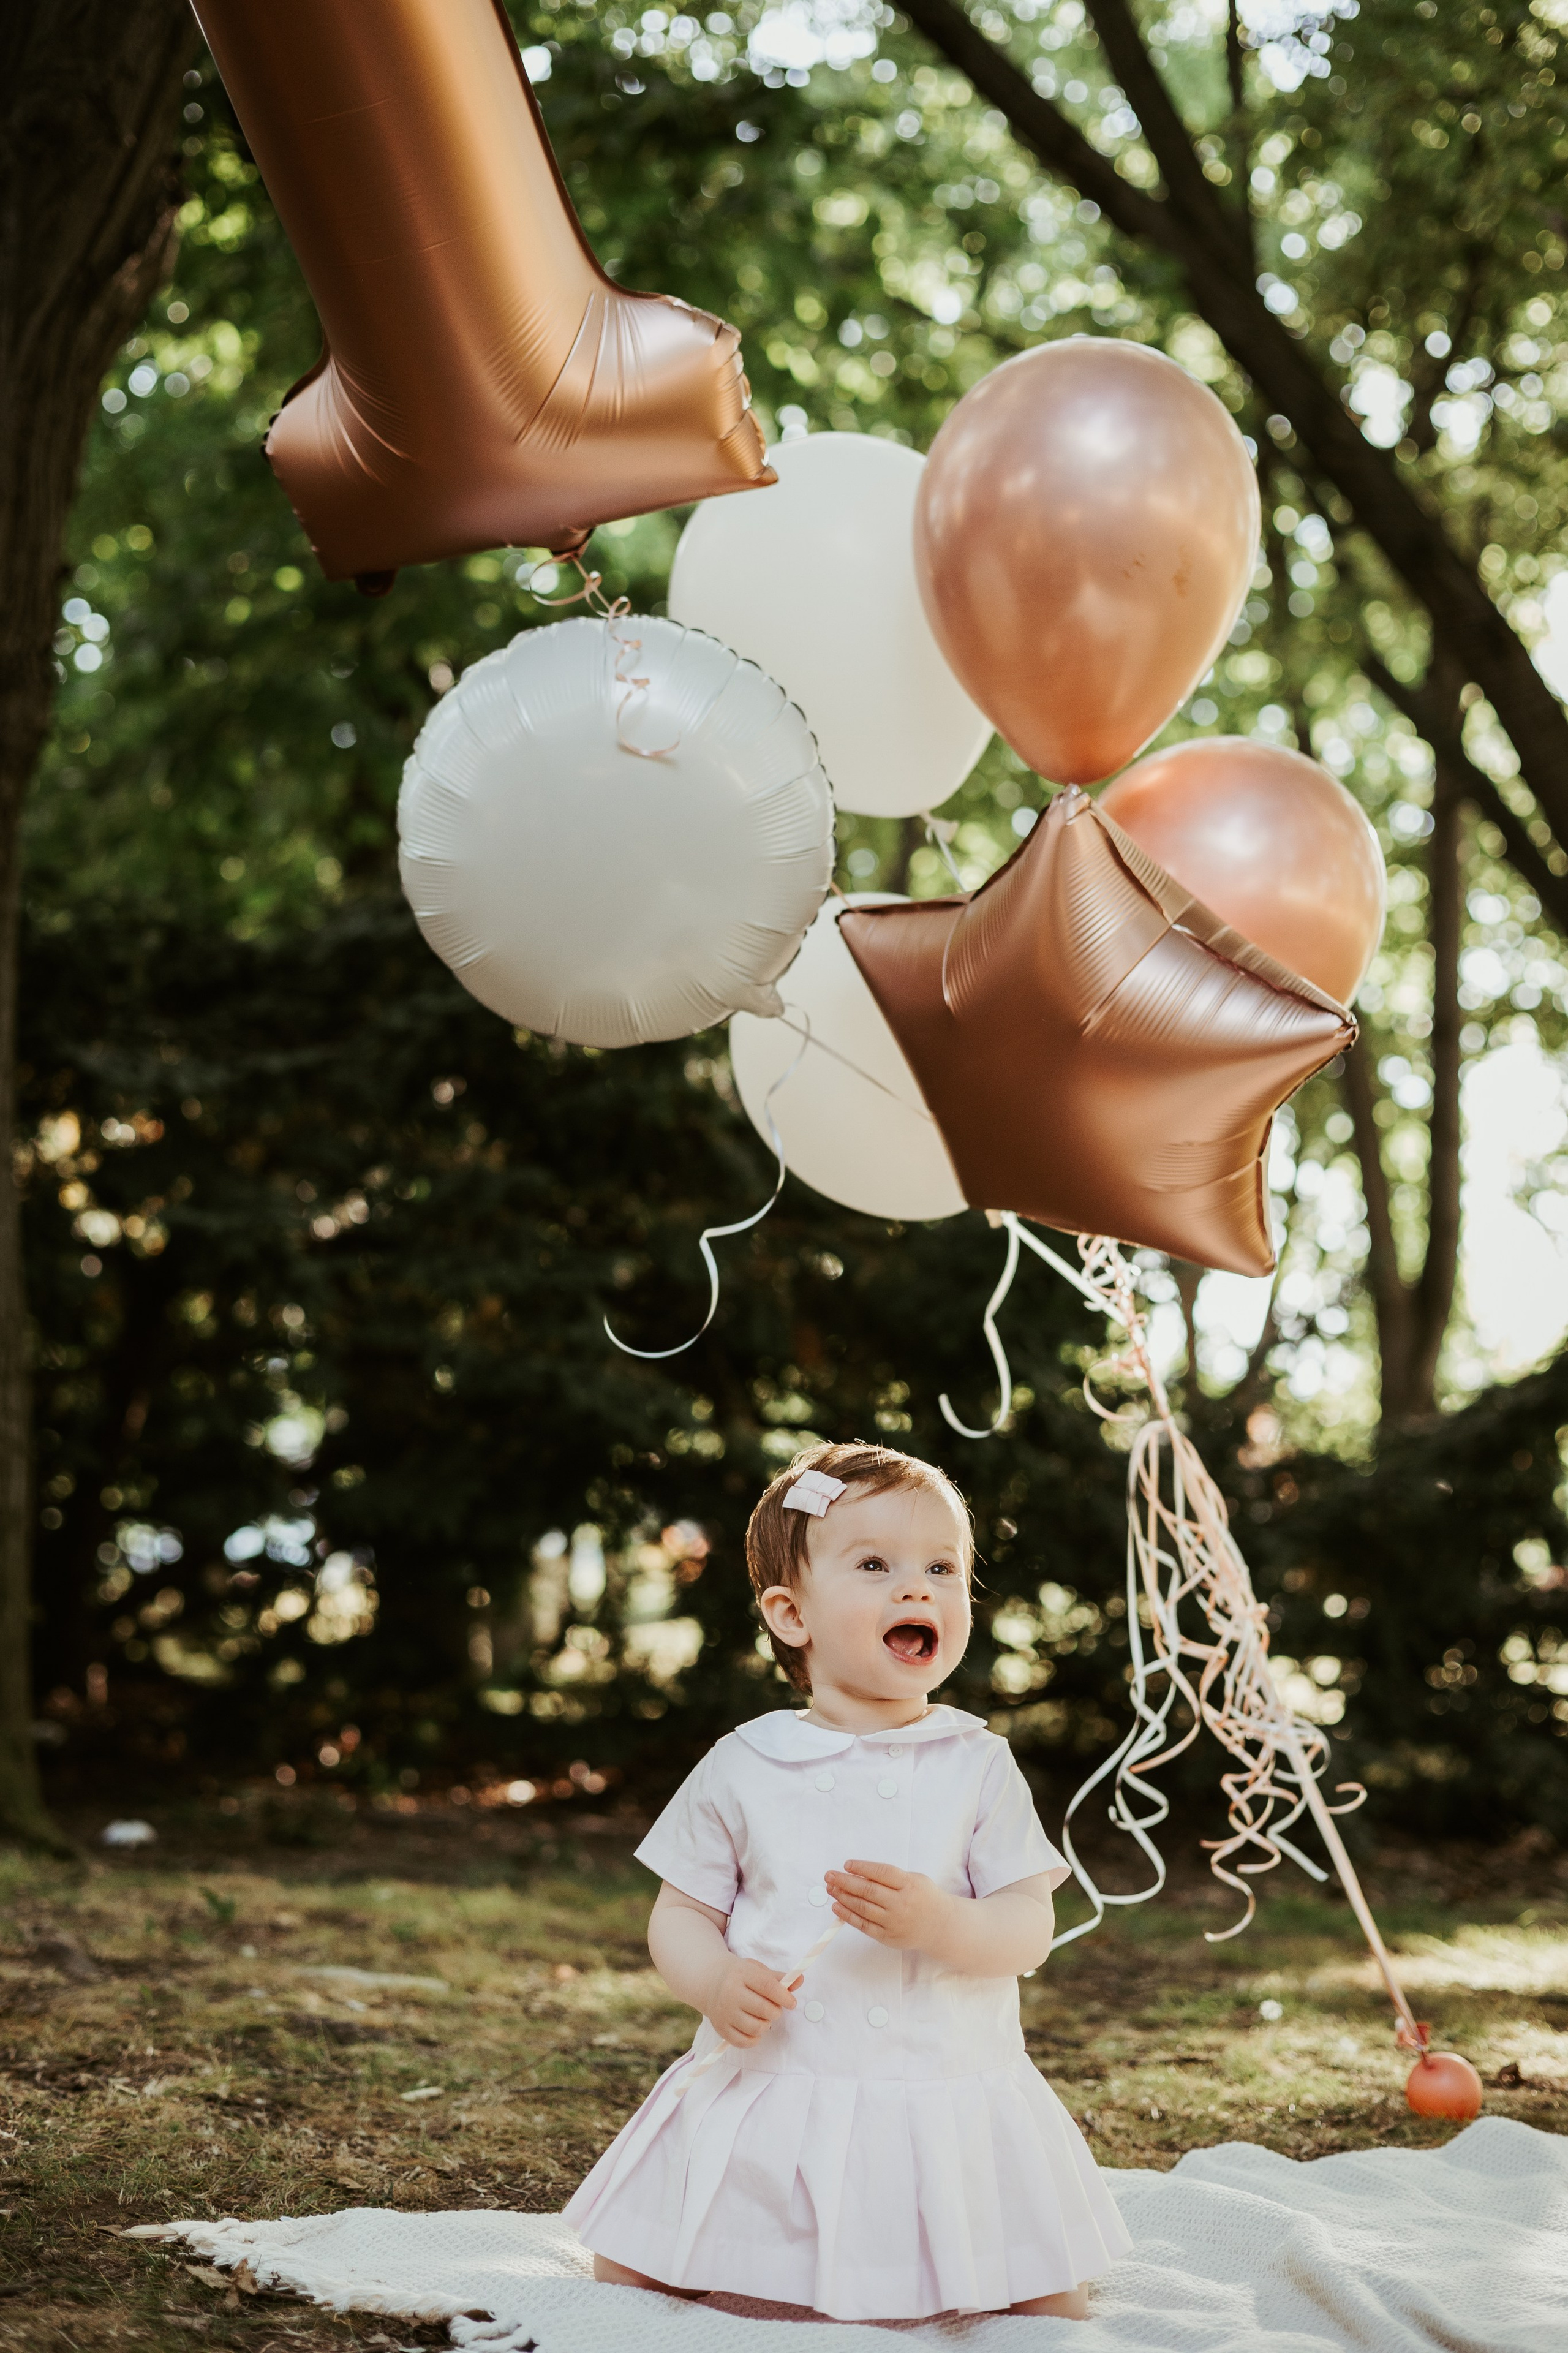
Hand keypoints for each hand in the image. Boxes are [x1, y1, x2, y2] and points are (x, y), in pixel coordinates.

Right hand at [704, 1953, 797, 2046]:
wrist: (710, 1981)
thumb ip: (779, 1978)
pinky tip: (754, 2029)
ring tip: (763, 2017)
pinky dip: (755, 2038)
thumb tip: (800, 1980)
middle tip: (775, 2008)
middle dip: (776, 2011)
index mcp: (742, 1974)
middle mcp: (731, 1993)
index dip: (784, 1996)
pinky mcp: (721, 2029)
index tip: (792, 2002)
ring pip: (756, 2028)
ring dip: (766, 2025)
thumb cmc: (740, 1976)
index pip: (768, 1986)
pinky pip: (744, 2042)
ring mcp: (724, 2012)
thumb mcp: (757, 1970)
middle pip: (764, 2009)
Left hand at [825, 1860, 952, 1951]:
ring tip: (830, 1889)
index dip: (862, 1868)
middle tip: (830, 1875)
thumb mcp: (915, 1879)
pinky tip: (837, 1907)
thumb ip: (892, 1877)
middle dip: (845, 1882)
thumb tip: (859, 1873)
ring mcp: (894, 1922)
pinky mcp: (888, 1937)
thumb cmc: (924, 1897)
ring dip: (843, 1897)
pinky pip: (864, 1925)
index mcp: (909, 1885)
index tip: (846, 1864)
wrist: (940, 1926)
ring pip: (863, 1908)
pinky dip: (848, 1916)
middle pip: (868, 1891)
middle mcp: (902, 1904)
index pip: (882, 1873)